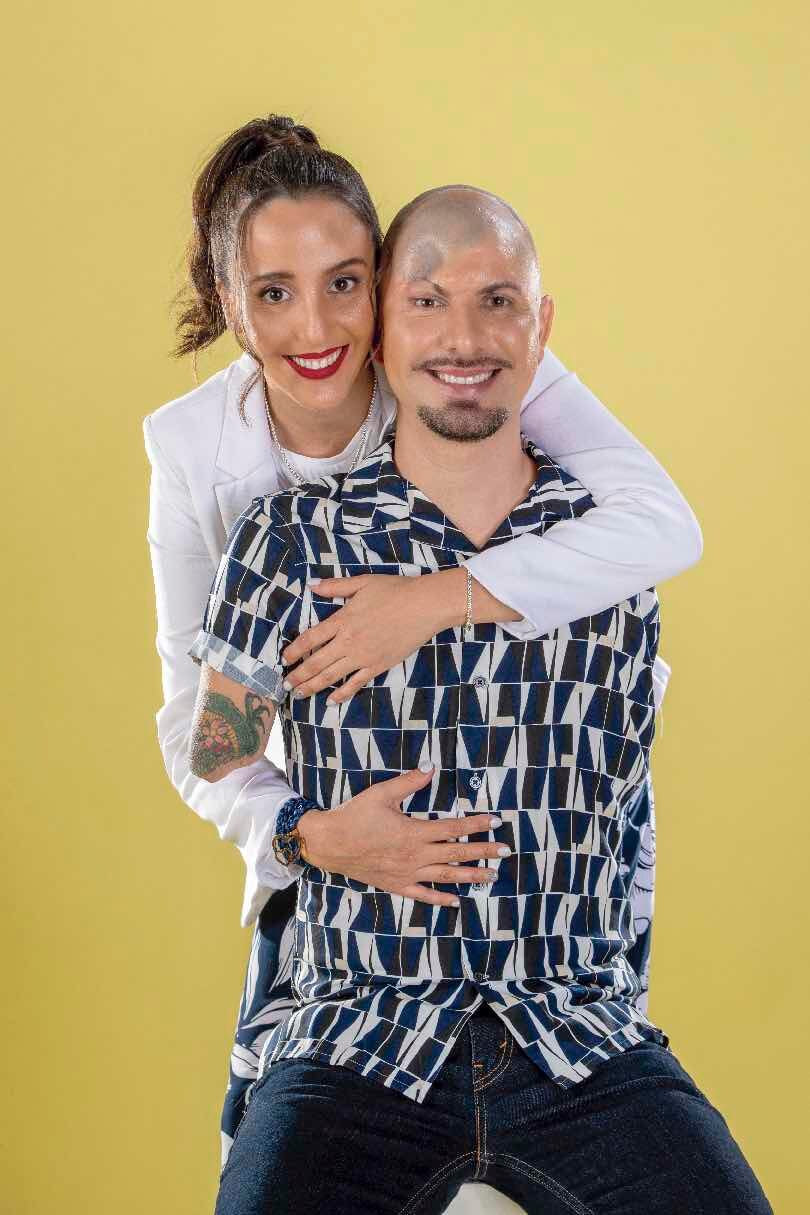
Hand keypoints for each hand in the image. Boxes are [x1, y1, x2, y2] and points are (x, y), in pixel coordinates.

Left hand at [280, 571, 460, 702]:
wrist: (425, 606)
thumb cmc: (395, 590)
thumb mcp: (362, 583)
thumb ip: (335, 586)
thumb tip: (312, 585)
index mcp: (342, 620)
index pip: (310, 638)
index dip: (294, 650)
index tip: (284, 658)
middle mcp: (349, 641)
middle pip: (316, 662)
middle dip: (298, 675)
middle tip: (285, 684)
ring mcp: (363, 656)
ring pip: (331, 676)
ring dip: (312, 686)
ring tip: (298, 693)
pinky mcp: (378, 666)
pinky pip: (356, 683)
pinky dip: (342, 694)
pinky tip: (331, 701)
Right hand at [296, 765, 508, 906]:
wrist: (329, 843)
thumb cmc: (354, 816)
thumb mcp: (381, 794)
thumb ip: (409, 782)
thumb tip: (431, 767)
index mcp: (414, 832)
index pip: (453, 829)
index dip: (476, 825)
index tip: (495, 821)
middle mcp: (415, 855)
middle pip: (456, 855)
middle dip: (484, 852)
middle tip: (506, 851)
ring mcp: (407, 873)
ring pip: (445, 877)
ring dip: (471, 876)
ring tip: (492, 876)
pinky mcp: (396, 885)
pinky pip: (422, 895)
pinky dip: (440, 899)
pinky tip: (456, 901)